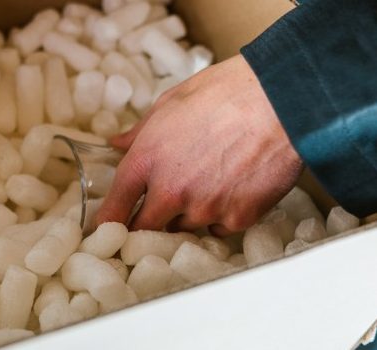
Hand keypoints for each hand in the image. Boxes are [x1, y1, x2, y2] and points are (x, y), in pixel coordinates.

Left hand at [96, 55, 302, 234]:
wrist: (281, 98)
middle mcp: (170, 192)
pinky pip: (220, 228)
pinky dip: (222, 215)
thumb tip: (117, 143)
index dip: (107, 223)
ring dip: (187, 213)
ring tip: (207, 180)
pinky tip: (232, 188)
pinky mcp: (238, 218)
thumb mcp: (169, 103)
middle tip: (160, 206)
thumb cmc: (224, 92)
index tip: (107, 229)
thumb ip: (138, 132)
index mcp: (145, 162)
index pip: (113, 209)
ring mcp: (205, 209)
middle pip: (144, 229)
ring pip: (184, 227)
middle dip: (147, 221)